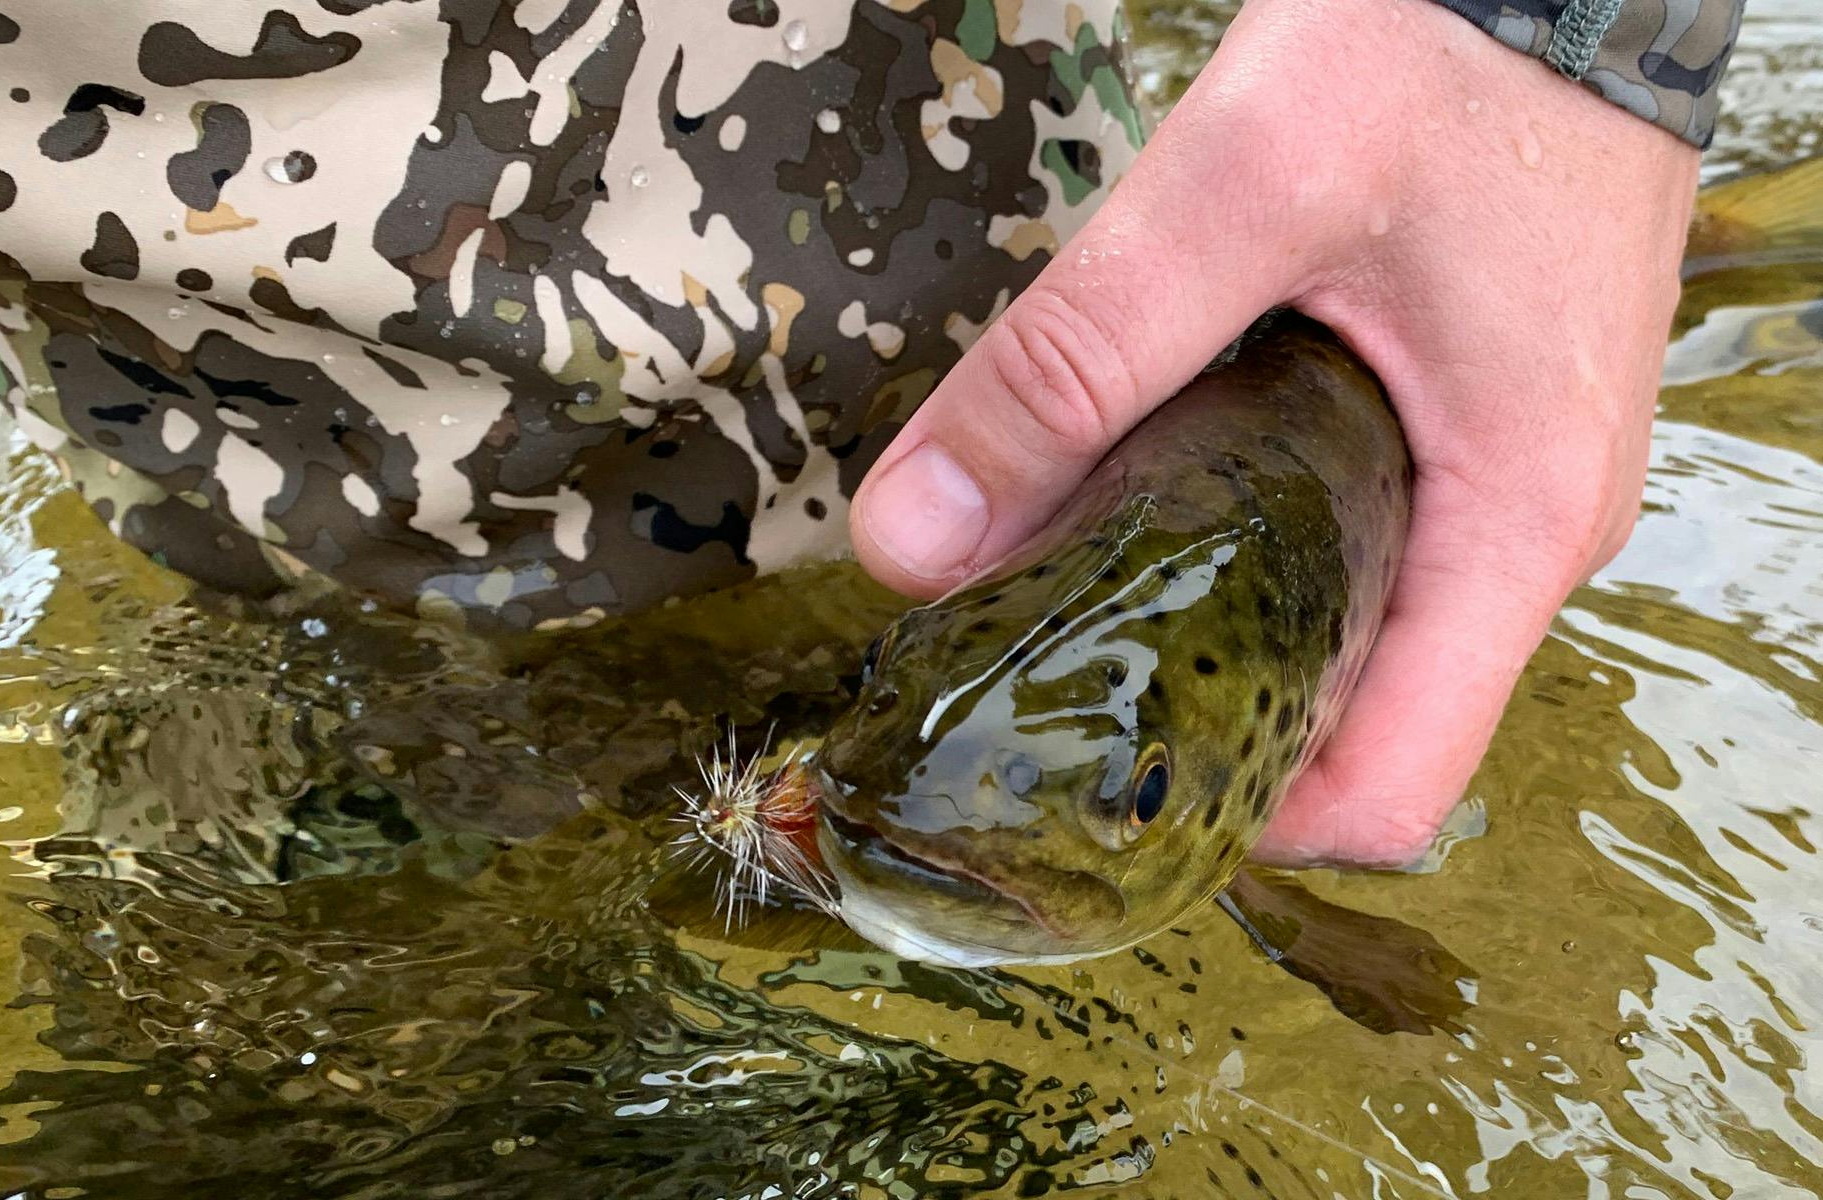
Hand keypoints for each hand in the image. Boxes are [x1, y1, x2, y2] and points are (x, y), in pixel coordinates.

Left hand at [846, 0, 1700, 866]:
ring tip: (1074, 592)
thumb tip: (915, 540)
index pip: (1392, 789)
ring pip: (1352, 645)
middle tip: (1043, 680)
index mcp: (1517, 520)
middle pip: (1355, 729)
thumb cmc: (1451, 55)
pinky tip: (1151, 502)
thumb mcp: (1237, 191)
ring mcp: (1502, 492)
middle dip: (1198, 729)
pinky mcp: (1466, 440)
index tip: (1086, 780)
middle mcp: (1529, 537)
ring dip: (1216, 640)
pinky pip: (1363, 560)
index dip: (1236, 819)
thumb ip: (1073, 363)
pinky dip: (1254, 560)